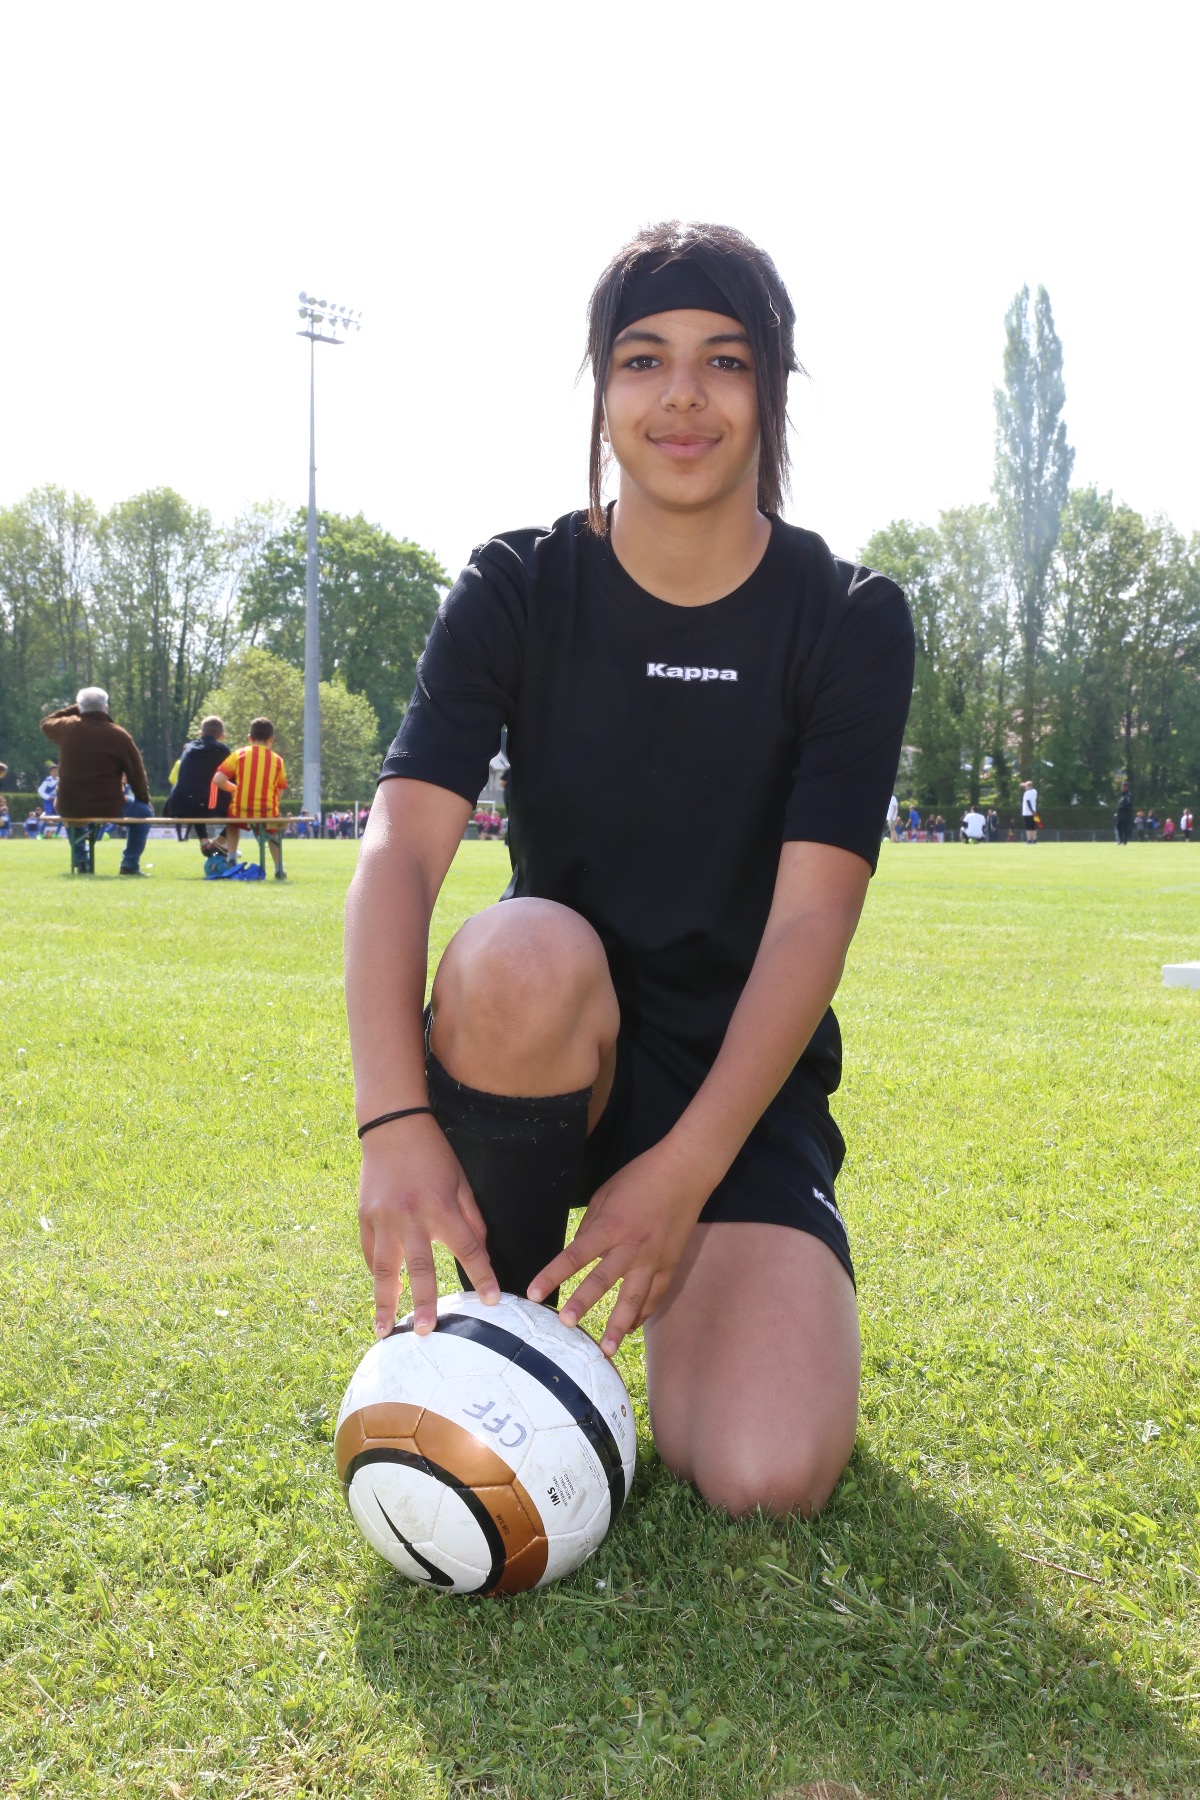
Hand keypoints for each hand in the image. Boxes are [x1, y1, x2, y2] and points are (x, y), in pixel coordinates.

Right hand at [358, 1114, 498, 1337]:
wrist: (392, 1126)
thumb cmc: (434, 1153)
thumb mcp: (461, 1181)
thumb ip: (472, 1218)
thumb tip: (482, 1252)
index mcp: (441, 1207)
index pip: (468, 1249)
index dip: (482, 1276)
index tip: (491, 1301)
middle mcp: (411, 1216)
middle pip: (420, 1268)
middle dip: (425, 1303)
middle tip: (427, 1332)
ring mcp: (383, 1218)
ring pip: (384, 1269)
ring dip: (385, 1302)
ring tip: (385, 1331)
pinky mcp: (365, 1217)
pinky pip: (370, 1253)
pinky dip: (376, 1275)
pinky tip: (381, 1296)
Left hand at [528, 1140, 710, 1356]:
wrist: (685, 1172)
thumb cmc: (640, 1177)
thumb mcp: (605, 1194)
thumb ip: (590, 1226)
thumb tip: (579, 1251)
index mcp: (610, 1226)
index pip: (574, 1255)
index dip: (552, 1275)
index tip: (533, 1293)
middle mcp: (631, 1246)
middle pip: (602, 1282)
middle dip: (582, 1305)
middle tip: (565, 1326)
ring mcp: (653, 1259)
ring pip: (633, 1299)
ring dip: (618, 1326)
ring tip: (606, 1349)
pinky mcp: (670, 1264)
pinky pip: (655, 1296)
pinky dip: (642, 1314)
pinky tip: (630, 1328)